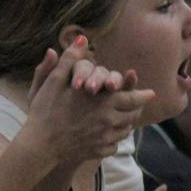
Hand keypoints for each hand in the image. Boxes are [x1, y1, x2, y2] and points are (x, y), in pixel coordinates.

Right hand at [25, 39, 154, 166]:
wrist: (39, 144)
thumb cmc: (45, 110)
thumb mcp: (54, 80)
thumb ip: (71, 59)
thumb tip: (82, 38)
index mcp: (103, 101)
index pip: (133, 98)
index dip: (143, 95)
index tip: (151, 93)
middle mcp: (109, 120)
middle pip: (133, 115)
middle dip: (138, 109)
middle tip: (140, 105)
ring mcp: (104, 138)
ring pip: (125, 131)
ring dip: (127, 123)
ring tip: (126, 120)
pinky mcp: (97, 152)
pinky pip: (114, 146)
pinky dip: (115, 140)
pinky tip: (109, 136)